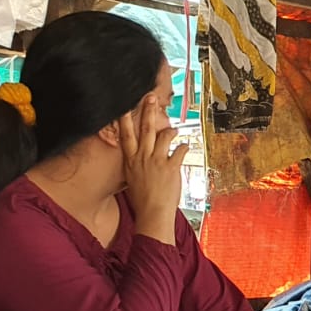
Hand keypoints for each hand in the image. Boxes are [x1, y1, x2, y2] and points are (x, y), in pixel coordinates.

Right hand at [118, 95, 186, 241]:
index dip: (124, 120)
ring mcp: (157, 161)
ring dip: (170, 130)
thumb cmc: (142, 200)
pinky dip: (184, 147)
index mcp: (131, 160)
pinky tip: (186, 146)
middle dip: (148, 112)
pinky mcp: (171, 167)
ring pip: (163, 137)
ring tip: (173, 129)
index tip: (124, 106)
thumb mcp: (131, 179)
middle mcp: (142, 158)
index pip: (125, 135)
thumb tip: (138, 157)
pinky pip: (179, 151)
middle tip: (150, 98)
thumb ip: (135, 165)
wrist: (152, 213)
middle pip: (145, 130)